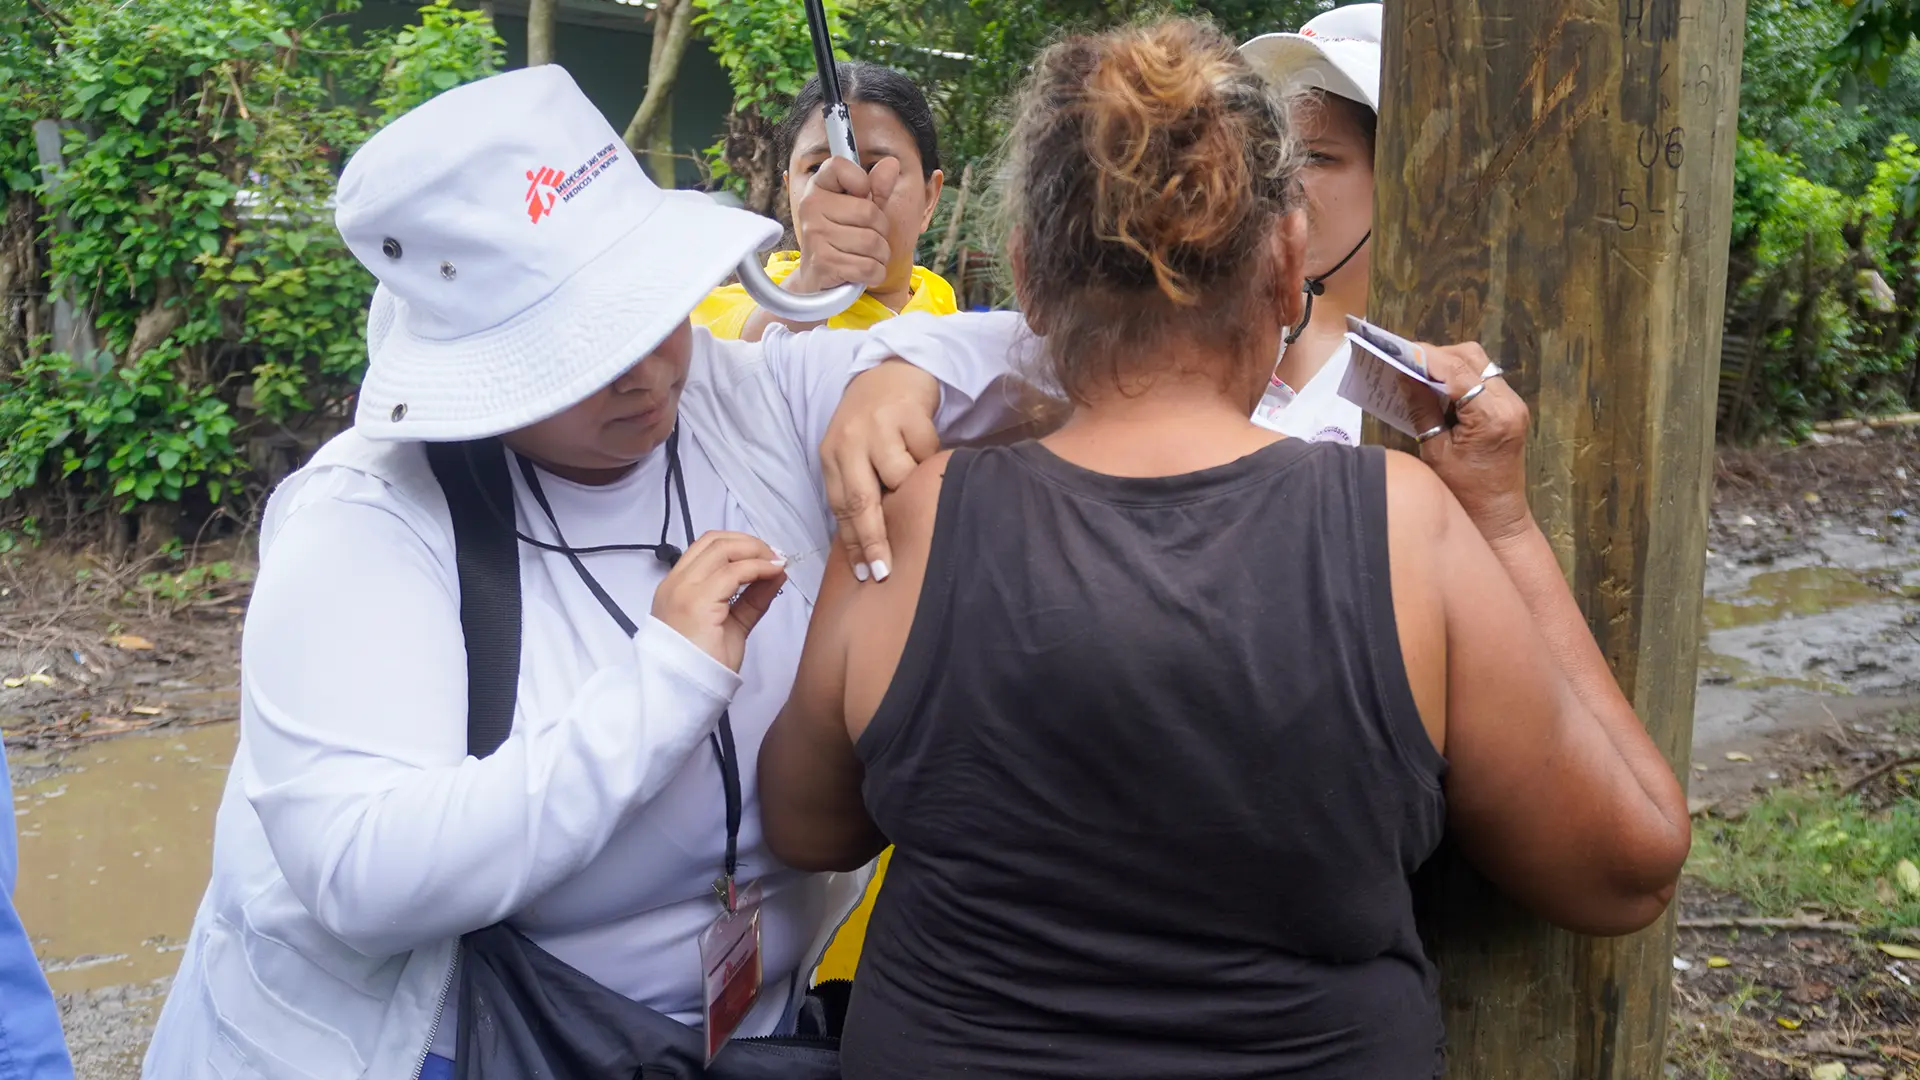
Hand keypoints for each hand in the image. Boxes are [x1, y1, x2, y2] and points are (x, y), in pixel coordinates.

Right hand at [650, 531, 788, 670]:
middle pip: (715, 541)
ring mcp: (684, 590)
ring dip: (756, 551)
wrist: (686, 692)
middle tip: (775, 556)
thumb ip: (751, 598)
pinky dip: (757, 567)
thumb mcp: (733, 624)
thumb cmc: (704, 664)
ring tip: (776, 563)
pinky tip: (772, 573)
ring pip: (723, 549)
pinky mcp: (697, 601)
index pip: (706, 547)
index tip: (766, 554)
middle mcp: (676, 583)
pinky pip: (733, 572)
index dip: (739, 543)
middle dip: (751, 543)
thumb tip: (775, 572)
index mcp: (678, 586)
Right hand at [788, 157, 900, 294]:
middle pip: (870, 212)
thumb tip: (891, 163)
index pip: (840, 166)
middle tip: (868, 239)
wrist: (817, 280)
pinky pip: (869, 267)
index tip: (861, 196)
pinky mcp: (823, 263)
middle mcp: (812, 208)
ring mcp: (815, 236)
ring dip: (880, 255)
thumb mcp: (860, 211)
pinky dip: (875, 274)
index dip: (861, 180)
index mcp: (818, 189)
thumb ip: (877, 189)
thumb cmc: (841, 240)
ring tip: (866, 257)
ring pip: (873, 242)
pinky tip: (864, 272)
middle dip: (881, 231)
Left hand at [820, 360, 940, 581]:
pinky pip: (926, 454)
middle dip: (874, 540)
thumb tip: (870, 543)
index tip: (865, 574)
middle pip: (861, 501)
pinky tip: (928, 453)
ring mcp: (877, 426)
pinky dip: (930, 459)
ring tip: (918, 490)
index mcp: (831, 456)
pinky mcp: (907, 413)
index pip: (840, 508)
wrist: (892, 370)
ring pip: (899, 478)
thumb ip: (857, 487)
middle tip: (885, 571)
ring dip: (911, 490)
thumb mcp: (854, 453)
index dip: (853, 545)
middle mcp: (848, 441)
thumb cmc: (873, 422)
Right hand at [1407, 341, 1533, 543]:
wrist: (1496, 515)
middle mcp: (1509, 404)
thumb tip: (1403, 374)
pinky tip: (1438, 388)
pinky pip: (1483, 378)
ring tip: (1419, 375)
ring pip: (1479, 363)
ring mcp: (1514, 404)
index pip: (1456, 371)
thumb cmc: (1464, 493)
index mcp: (1491, 417)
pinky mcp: (1511, 407)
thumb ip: (1422, 408)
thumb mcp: (1435, 452)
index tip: (1397, 351)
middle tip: (1406, 363)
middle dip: (1437, 356)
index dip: (1425, 356)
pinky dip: (1459, 376)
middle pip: (1471, 357)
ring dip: (1448, 364)